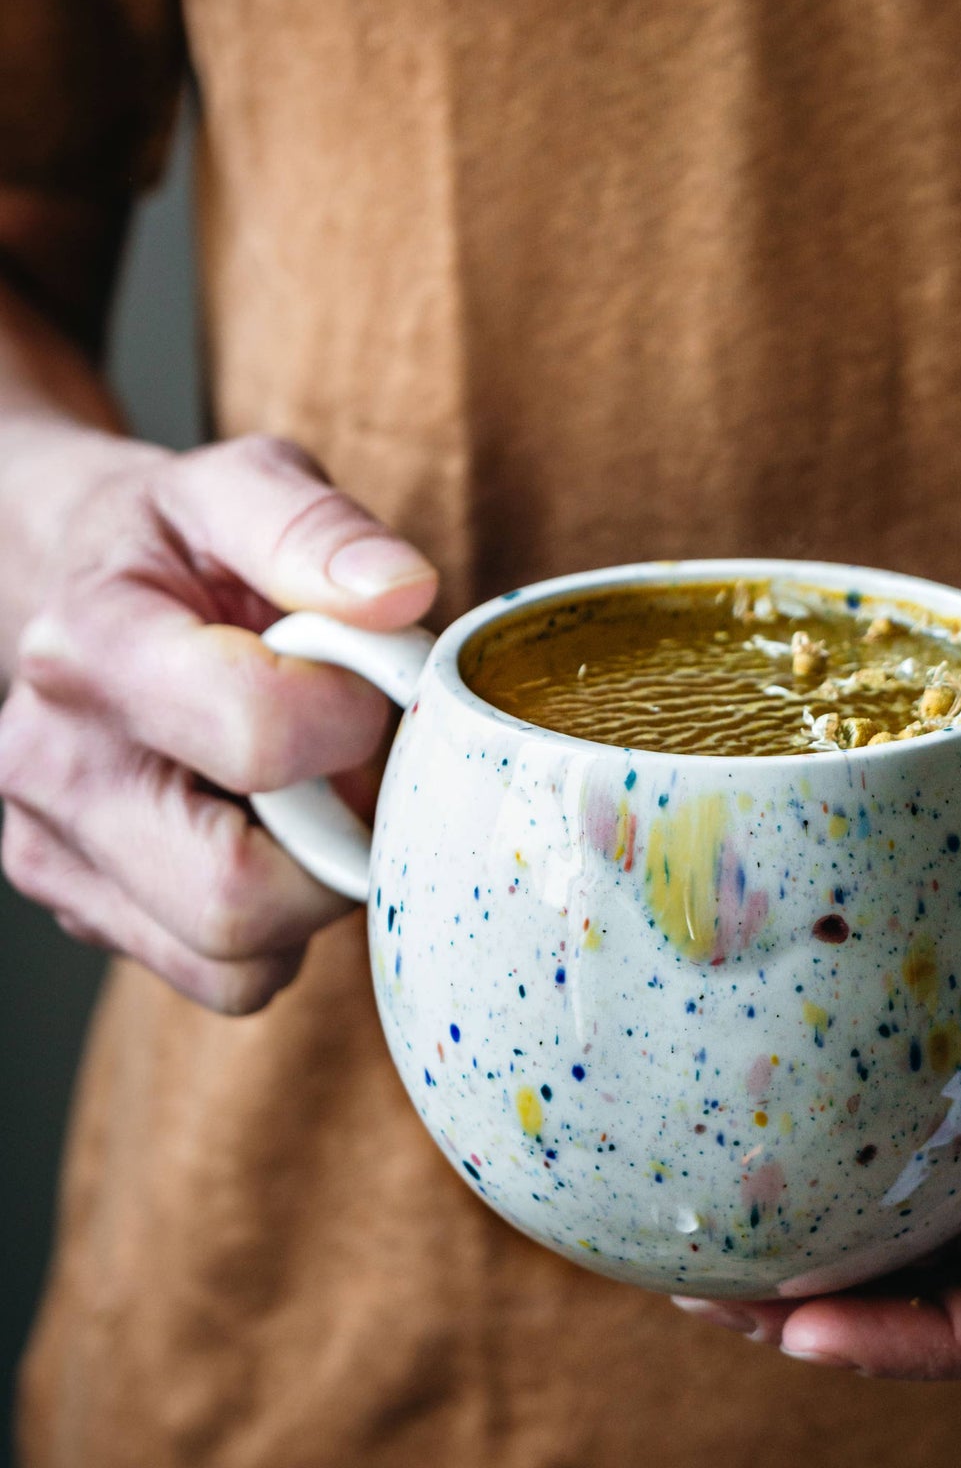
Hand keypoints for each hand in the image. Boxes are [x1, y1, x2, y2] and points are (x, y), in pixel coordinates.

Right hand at [0, 433, 436, 1011]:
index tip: (363, 681)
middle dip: (337, 846)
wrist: (75, 582)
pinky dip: (279, 931)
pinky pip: (226, 981)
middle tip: (351, 768)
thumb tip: (402, 593)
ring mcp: (56, 855)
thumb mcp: (240, 486)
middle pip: (236, 898)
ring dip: (313, 896)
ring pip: (237, 963)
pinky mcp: (86, 912)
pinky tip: (270, 840)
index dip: (351, 718)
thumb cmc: (177, 546)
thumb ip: (317, 527)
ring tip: (308, 801)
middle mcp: (51, 769)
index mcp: (89, 649)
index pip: (257, 736)